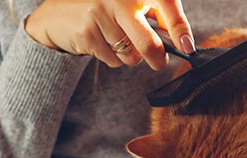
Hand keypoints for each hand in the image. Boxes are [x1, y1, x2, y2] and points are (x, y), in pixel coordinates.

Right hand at [25, 0, 194, 70]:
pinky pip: (113, 59)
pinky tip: (102, 42)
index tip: (187, 47)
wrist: (59, 12)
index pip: (167, 6)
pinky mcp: (88, 32)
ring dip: (129, 55)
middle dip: (157, 59)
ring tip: (116, 39)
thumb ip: (154, 14)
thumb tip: (179, 40)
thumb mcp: (130, 3)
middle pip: (148, 43)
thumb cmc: (103, 7)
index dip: (180, 29)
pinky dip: (113, 57)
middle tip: (159, 62)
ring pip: (131, 55)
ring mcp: (102, 13)